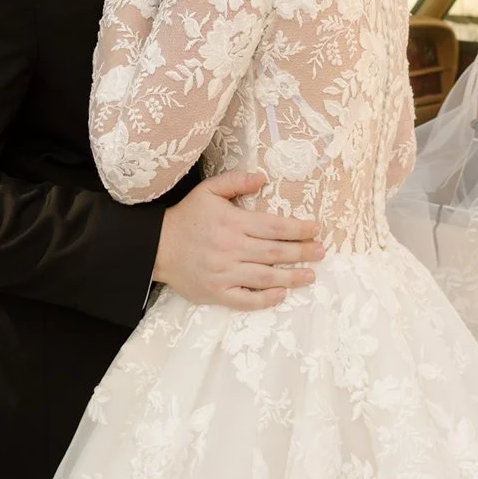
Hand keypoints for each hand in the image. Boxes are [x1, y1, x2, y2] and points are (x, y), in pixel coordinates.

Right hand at [152, 171, 325, 309]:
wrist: (156, 246)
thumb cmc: (186, 217)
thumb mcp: (208, 191)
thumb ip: (235, 182)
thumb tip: (263, 178)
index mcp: (232, 223)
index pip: (274, 226)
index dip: (298, 229)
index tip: (316, 229)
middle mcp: (231, 248)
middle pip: (274, 252)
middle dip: (302, 252)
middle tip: (321, 252)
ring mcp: (224, 274)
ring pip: (265, 278)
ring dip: (291, 277)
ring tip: (310, 275)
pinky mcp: (216, 293)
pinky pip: (245, 300)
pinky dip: (265, 300)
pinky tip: (281, 295)